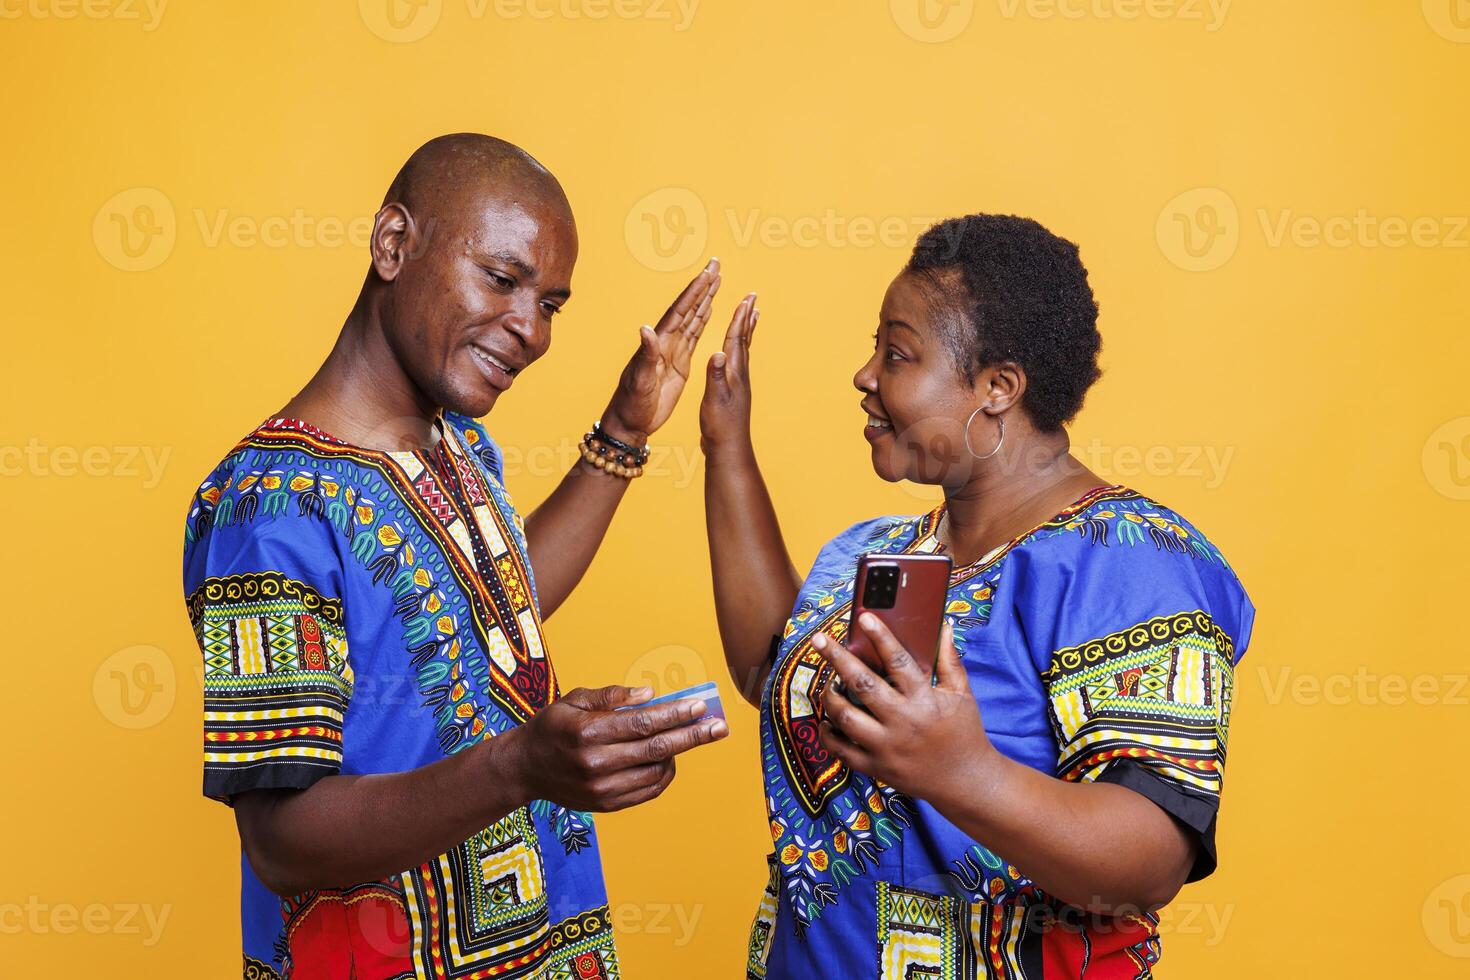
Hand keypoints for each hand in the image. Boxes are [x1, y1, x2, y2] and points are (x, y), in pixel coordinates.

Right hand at [511, 684, 727, 811]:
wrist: (524, 769)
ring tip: (686, 737)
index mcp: (586, 732)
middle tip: (720, 726)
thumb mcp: (574, 700)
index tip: (700, 705)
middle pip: (655, 749)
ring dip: (677, 754)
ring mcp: (601, 789)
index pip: (642, 723)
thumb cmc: (552, 727)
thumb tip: (649, 695)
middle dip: (692, 736)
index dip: (675, 714)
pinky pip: (648, 791)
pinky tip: (669, 759)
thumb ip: (612, 696)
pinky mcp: (606, 805)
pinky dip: (664, 774)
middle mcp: (595, 764)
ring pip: (656, 772)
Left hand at [601, 259, 721, 443]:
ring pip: (693, 318)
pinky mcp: (679, 363)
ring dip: (705, 298)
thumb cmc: (632, 403)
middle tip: (716, 263)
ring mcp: (674, 351)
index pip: (680, 310)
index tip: (708, 272)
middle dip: (703, 285)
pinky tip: (710, 310)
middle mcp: (667, 341)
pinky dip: (703, 320)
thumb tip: (645, 329)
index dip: (695, 291)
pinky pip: (694, 336)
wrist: (631, 422)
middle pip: (689, 307)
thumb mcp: (640, 380)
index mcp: (659, 342)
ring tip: (717, 279)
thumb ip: (646, 355)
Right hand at [699, 292, 758, 455]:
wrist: (727, 448)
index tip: (746, 297)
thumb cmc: (720, 425)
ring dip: (745, 331)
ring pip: (742, 350)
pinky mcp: (733, 391)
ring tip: (750, 317)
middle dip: (747, 318)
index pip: (737, 339)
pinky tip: (734, 352)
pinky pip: (737, 362)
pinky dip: (737, 349)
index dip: (740, 318)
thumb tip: (718, 353)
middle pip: (744, 340)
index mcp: (734, 373)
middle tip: (753, 298)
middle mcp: (740, 375)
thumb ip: (716, 376)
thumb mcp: (714, 399)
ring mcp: (738, 383)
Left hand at [813, 615, 997, 804]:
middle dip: (837, 659)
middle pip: (862, 685)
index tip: (863, 617)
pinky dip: (828, 734)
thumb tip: (943, 626)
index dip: (880, 637)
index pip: (898, 661)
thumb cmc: (964, 732)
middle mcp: (902, 721)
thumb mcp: (962, 694)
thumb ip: (949, 660)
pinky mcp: (877, 768)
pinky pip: (842, 751)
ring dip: (831, 697)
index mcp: (924, 699)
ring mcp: (887, 747)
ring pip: (845, 718)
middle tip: (819, 640)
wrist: (966, 781)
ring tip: (828, 684)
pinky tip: (826, 720)